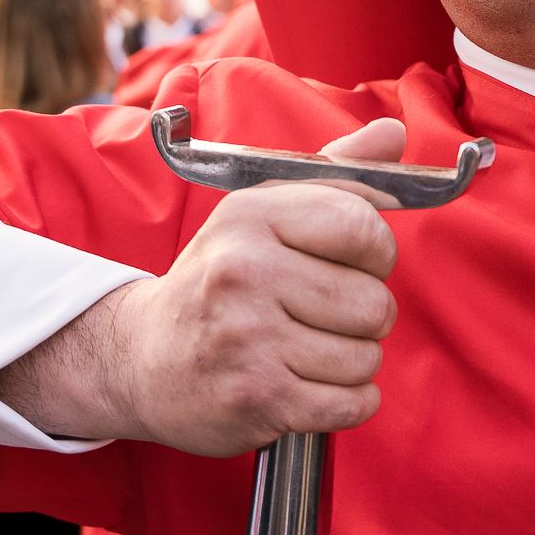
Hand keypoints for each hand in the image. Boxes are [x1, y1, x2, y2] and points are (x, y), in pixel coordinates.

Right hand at [14, 121, 407, 454]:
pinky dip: (348, 401)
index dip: (375, 253)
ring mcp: (248, 338)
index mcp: (251, 215)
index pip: (364, 228)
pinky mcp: (257, 397)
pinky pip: (354, 403)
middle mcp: (245, 271)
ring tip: (305, 349)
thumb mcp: (262, 213)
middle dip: (363, 315)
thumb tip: (394, 131)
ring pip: (367, 357)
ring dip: (351, 362)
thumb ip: (334, 173)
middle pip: (374, 303)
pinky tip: (311, 385)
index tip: (353, 263)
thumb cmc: (219, 281)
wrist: (140, 358)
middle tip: (319, 315)